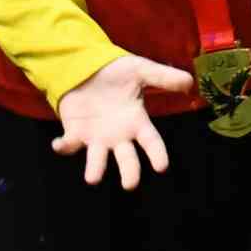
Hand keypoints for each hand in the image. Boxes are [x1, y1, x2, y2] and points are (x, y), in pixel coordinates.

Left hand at [51, 53, 195, 188]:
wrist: (86, 67)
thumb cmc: (116, 72)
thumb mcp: (141, 70)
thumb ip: (164, 77)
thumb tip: (190, 82)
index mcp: (136, 122)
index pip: (151, 142)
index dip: (156, 154)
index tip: (161, 167)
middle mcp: (118, 136)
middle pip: (126, 159)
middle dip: (129, 172)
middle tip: (130, 184)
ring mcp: (96, 138)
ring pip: (97, 160)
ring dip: (95, 169)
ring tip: (93, 178)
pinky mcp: (75, 133)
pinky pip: (69, 145)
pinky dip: (64, 146)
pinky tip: (59, 144)